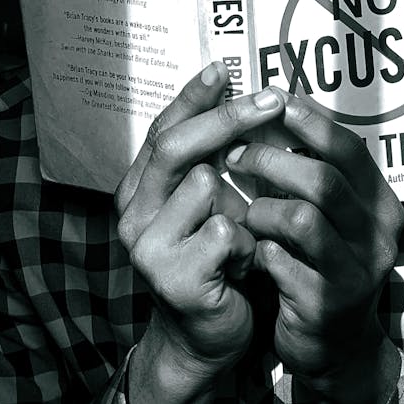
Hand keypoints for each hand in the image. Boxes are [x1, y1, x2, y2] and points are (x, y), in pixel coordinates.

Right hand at [114, 62, 285, 402]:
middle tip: (271, 98)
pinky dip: (248, 241)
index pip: (162, 129)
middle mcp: (131, 212)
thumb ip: (210, 158)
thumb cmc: (215, 258)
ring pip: (205, 184)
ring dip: (243, 201)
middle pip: (176, 146)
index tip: (224, 67)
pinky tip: (247, 263)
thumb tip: (241, 95)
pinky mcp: (174, 278)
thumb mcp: (208, 203)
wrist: (207, 336)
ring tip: (249, 229)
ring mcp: (146, 247)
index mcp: (138, 188)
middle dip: (228, 117)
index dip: (193, 97)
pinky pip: (226, 231)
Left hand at [225, 93, 403, 403]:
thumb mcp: (332, 214)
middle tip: (236, 154)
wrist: (334, 345)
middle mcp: (377, 235)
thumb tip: (278, 104)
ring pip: (302, 218)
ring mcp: (355, 272)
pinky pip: (282, 262)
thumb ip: (316, 169)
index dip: (310, 122)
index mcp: (380, 203)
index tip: (272, 102)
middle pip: (324, 180)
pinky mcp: (326, 305)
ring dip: (262, 208)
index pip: (349, 149)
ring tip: (245, 211)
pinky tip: (249, 249)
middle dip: (272, 160)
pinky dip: (259, 248)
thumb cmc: (321, 260)